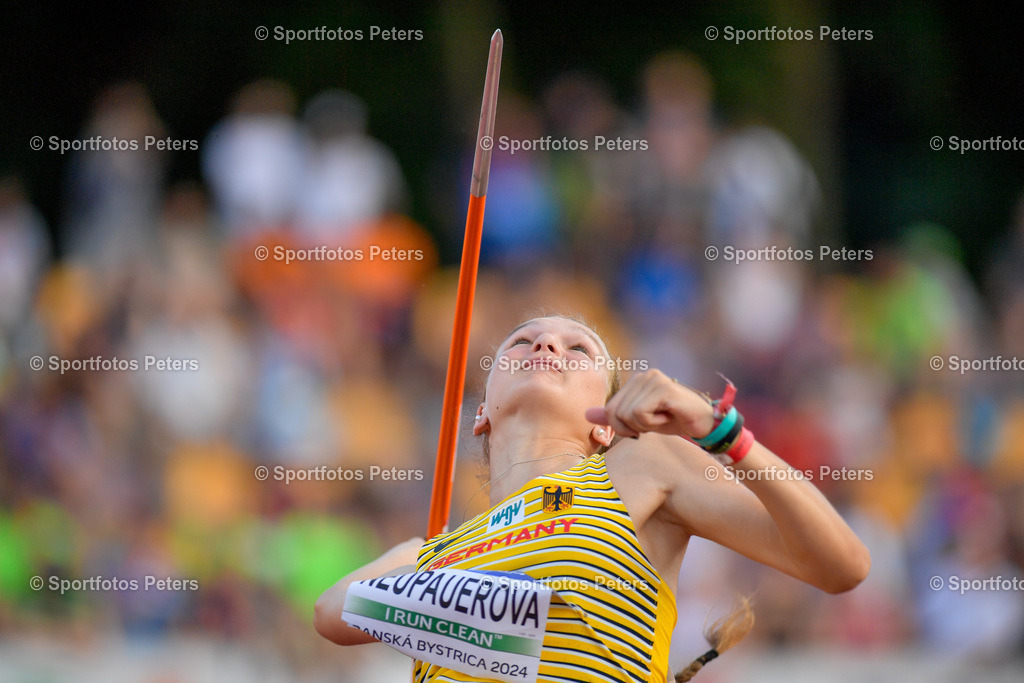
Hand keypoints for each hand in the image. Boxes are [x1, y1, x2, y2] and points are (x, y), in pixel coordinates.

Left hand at [585, 369, 715, 439]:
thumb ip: (614, 417)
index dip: (621, 427)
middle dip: (632, 428)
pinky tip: (668, 416)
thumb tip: (586, 414)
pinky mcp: (663, 389)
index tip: (642, 428)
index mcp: (636, 381)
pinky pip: (640, 413)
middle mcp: (644, 376)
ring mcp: (654, 380)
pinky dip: (653, 423)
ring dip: (645, 426)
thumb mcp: (639, 421)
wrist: (704, 424)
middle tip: (654, 423)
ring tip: (663, 418)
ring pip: (627, 414)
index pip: (610, 409)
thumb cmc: (673, 421)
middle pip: (615, 413)